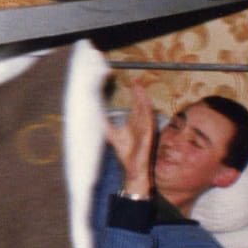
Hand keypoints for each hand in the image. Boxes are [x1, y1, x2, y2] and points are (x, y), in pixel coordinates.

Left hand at [105, 80, 155, 194]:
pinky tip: (146, 105)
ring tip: (140, 89)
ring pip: (145, 111)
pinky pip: (149, 122)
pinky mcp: (149, 135)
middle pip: (140, 105)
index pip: (135, 105)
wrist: (132, 167)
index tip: (131, 82)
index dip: (134, 94)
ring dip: (143, 100)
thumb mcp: (112, 135)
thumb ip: (106, 124)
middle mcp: (141, 124)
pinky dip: (148, 113)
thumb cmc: (125, 152)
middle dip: (138, 92)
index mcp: (134, 123)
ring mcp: (145, 129)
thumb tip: (98, 114)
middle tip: (135, 80)